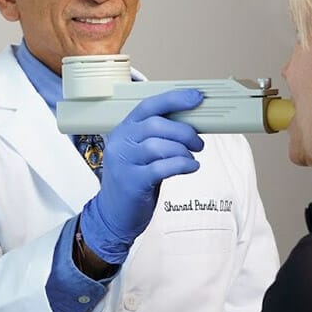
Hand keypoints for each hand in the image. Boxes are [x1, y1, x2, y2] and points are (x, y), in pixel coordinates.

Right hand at [80, 89, 204, 263]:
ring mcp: (124, 162)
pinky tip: (191, 167)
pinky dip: (182, 165)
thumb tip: (192, 123)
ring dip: (183, 150)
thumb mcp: (142, 152)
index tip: (196, 97)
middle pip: (156, 125)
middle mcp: (120, 142)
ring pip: (158, 146)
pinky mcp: (131, 182)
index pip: (148, 106)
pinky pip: (161, 168)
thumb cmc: (134, 179)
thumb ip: (160, 136)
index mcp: (124, 129)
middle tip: (198, 143)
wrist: (113, 214)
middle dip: (184, 131)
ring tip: (192, 158)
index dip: (174, 99)